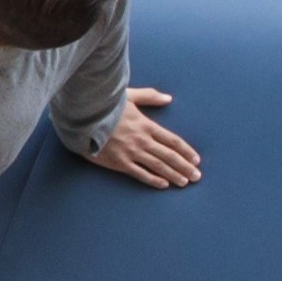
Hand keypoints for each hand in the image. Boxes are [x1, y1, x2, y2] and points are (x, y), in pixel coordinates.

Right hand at [84, 89, 199, 189]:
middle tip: (197, 176)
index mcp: (147, 125)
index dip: (186, 151)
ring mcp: (132, 153)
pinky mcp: (120, 163)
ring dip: (174, 175)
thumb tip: (168, 98)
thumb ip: (150, 97)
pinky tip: (164, 185)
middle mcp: (143, 141)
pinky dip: (153, 180)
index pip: (173, 141)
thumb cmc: (106, 106)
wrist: (84, 118)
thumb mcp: (130, 95)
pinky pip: (140, 174)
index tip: (196, 159)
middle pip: (169, 156)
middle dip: (185, 167)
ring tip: (185, 182)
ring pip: (158, 167)